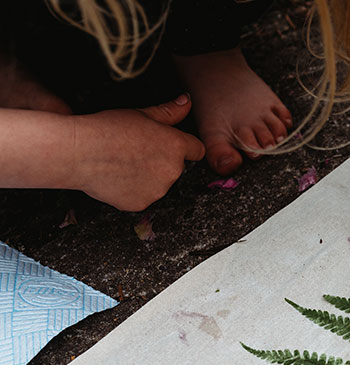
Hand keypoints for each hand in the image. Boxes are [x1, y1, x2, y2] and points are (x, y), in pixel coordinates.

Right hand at [70, 94, 204, 210]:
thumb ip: (169, 111)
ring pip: (158, 183)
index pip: (197, 150)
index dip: (184, 146)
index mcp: (176, 146)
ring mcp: (158, 190)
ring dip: (148, 176)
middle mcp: (172, 170)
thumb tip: (186, 102)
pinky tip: (116, 176)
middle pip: (175, 167)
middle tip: (135, 151)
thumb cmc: (106, 129)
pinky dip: (132, 190)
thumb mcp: (141, 113)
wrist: (78, 152)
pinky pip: (142, 196)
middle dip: (161, 160)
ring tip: (122, 163)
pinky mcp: (141, 204)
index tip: (171, 145)